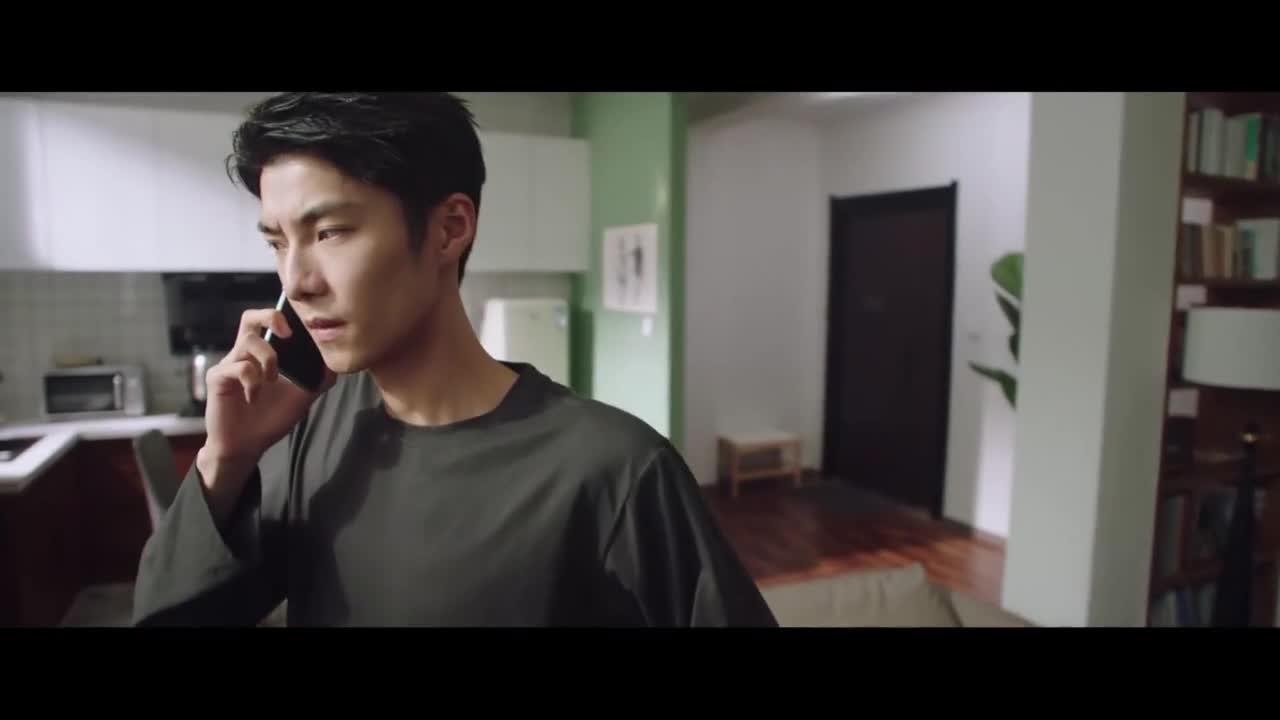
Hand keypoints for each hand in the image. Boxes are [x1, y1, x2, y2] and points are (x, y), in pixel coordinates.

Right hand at [198, 307, 335, 498]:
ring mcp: (229, 364)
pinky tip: (255, 397)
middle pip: (250, 318)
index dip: (285, 315)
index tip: (304, 325)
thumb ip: (318, 379)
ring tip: (272, 379)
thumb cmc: (270, 419)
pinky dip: (253, 381)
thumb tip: (336, 362)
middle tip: (288, 333)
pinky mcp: (218, 379)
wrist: (246, 446)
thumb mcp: (301, 397)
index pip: (269, 322)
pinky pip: (238, 367)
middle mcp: (245, 355)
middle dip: (271, 316)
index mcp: (263, 354)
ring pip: (248, 340)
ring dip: (268, 357)